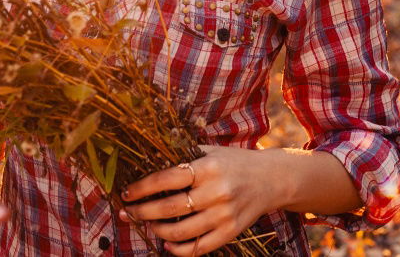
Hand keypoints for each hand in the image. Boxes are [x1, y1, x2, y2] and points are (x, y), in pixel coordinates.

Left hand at [119, 144, 283, 255]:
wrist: (272, 178)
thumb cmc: (235, 162)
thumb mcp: (212, 151)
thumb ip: (185, 156)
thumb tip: (147, 160)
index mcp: (208, 167)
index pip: (165, 179)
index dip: (141, 188)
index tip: (127, 192)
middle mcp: (216, 191)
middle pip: (168, 208)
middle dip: (141, 211)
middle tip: (128, 212)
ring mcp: (224, 214)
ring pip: (180, 232)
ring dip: (157, 230)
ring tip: (148, 224)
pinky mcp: (231, 231)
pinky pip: (198, 248)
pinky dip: (178, 250)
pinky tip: (167, 244)